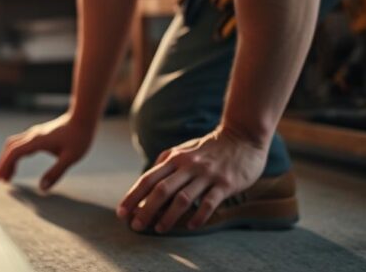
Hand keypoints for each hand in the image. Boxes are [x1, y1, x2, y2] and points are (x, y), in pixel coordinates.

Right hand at [0, 113, 94, 190]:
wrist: (83, 117)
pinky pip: (20, 143)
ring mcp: (34, 133)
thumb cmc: (79, 137)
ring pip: (14, 144)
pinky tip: (19, 161)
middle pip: (10, 148)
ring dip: (8, 158)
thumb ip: (56, 173)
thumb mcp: (70, 158)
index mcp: (37, 141)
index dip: (5, 166)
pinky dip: (15, 153)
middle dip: (3, 163)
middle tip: (0, 179)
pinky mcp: (38, 133)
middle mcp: (32, 135)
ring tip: (8, 174)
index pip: (14, 153)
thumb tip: (42, 188)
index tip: (0, 178)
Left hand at [116, 126, 268, 232]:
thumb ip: (166, 163)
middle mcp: (188, 166)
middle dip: (146, 209)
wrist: (243, 136)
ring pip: (183, 198)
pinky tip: (191, 225)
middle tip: (136, 226)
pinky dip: (199, 215)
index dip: (133, 196)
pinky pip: (209, 202)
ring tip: (159, 229)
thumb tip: (147, 180)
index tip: (122, 212)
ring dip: (169, 216)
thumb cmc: (210, 147)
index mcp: (175, 158)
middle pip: (161, 190)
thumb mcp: (184, 150)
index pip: (148, 179)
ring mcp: (207, 175)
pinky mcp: (226, 183)